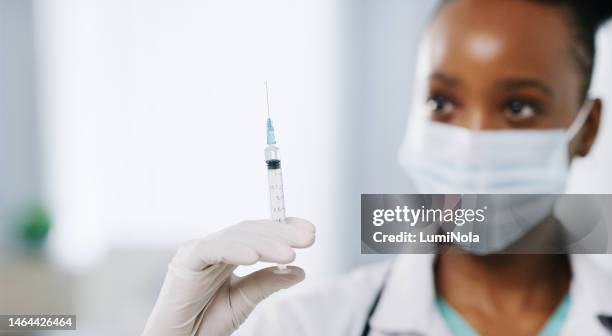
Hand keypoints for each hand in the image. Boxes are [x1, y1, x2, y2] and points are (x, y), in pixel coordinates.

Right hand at [142, 217, 315, 335]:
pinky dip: (234, 250)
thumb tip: (300, 271)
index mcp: (229, 253)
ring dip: (265, 243)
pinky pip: (212, 249)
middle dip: (281, 233)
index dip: (283, 227)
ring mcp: (199, 250)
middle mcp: (215, 247)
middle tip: (308, 238)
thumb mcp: (245, 300)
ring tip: (289, 254)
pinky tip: (254, 257)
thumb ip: (267, 283)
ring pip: (236, 237)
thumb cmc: (205, 322)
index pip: (259, 232)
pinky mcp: (185, 261)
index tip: (310, 232)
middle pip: (251, 230)